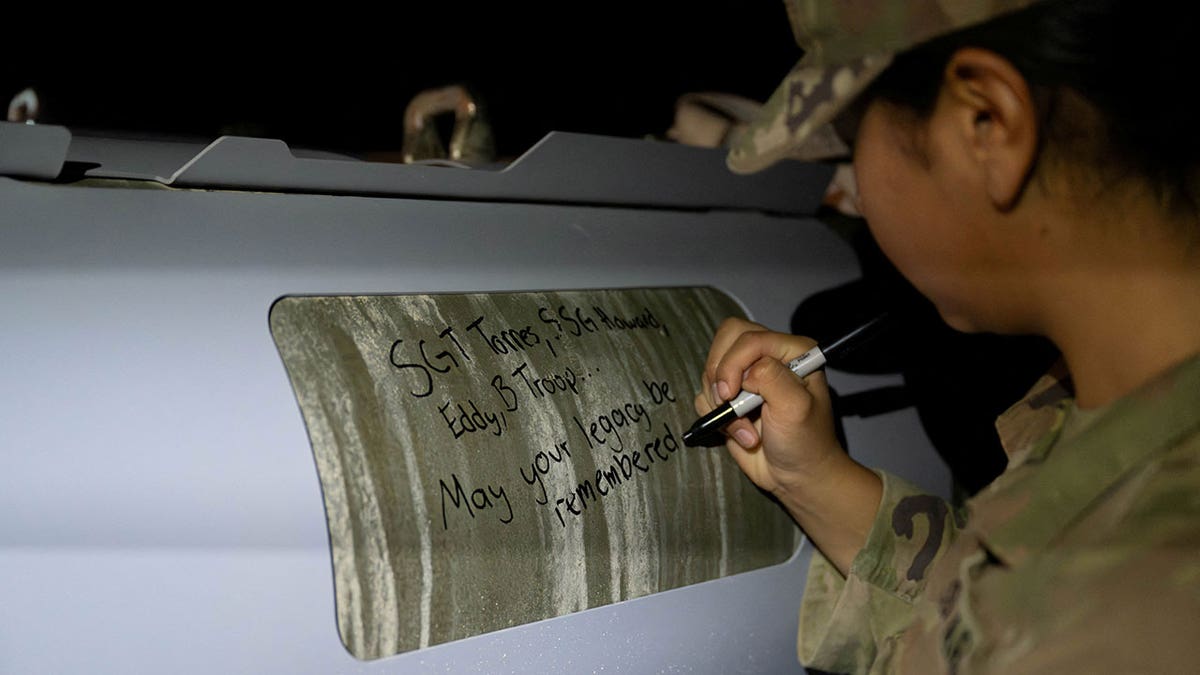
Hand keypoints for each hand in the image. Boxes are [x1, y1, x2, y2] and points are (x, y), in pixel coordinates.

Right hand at [695, 317, 846, 498]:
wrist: (796, 477)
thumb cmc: (805, 441)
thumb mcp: (796, 407)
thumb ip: (771, 377)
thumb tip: (742, 373)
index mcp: (791, 351)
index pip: (748, 337)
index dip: (734, 363)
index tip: (731, 394)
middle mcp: (768, 357)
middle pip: (725, 341)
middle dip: (720, 374)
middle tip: (729, 402)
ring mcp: (747, 378)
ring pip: (711, 370)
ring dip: (721, 404)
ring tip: (745, 429)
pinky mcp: (730, 400)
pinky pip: (704, 395)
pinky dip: (716, 417)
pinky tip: (740, 434)